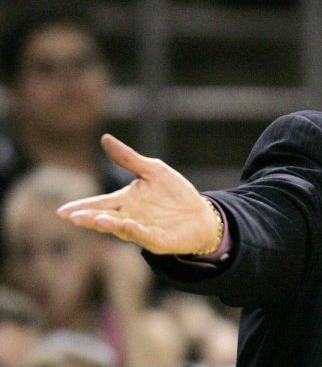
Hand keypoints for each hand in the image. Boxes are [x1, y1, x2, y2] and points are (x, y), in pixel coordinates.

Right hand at [57, 134, 220, 254]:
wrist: (201, 214)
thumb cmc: (175, 193)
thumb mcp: (153, 170)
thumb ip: (128, 158)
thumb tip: (105, 138)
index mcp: (125, 201)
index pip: (99, 204)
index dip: (81, 207)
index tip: (62, 212)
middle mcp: (129, 217)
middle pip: (104, 218)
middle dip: (89, 218)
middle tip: (72, 217)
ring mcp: (142, 230)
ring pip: (121, 229)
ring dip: (109, 224)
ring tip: (95, 219)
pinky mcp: (158, 241)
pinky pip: (144, 236)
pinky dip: (134, 230)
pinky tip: (126, 225)